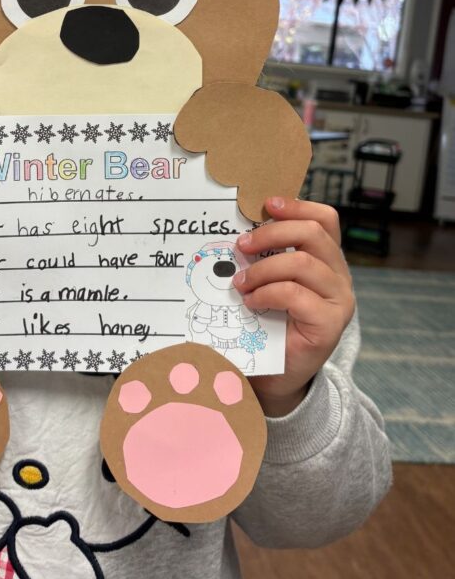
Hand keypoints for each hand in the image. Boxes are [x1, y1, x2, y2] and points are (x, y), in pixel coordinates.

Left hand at [233, 198, 354, 416]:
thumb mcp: (269, 282)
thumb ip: (267, 257)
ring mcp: (339, 300)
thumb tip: (239, 228)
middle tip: (242, 245)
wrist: (277, 374)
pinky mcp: (329, 324)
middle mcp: (339, 277)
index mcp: (326, 260)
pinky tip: (251, 302)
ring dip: (263, 269)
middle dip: (273, 233)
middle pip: (313, 234)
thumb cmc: (269, 323)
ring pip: (303, 263)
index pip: (325, 220)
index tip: (267, 204)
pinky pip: (296, 295)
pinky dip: (267, 293)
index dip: (298, 206)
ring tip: (241, 282)